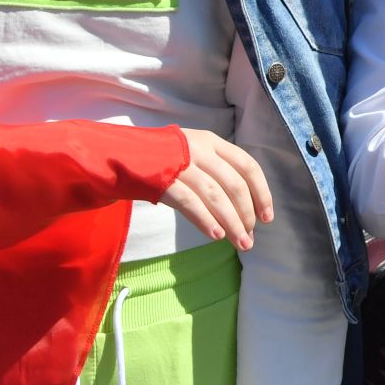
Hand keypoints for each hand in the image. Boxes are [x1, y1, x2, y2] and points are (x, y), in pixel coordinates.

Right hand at [158, 129, 273, 250]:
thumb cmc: (161, 159)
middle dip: (247, 214)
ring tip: (240, 243)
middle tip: (250, 238)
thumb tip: (242, 210)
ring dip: (232, 222)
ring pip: (216, 196)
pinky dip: (205, 219)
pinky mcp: (162, 179)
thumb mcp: (193, 154)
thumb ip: (215, 173)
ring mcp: (182, 163)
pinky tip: (216, 235)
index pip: (248, 166)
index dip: (262, 193)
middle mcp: (200, 150)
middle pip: (235, 184)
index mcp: (212, 142)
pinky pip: (190, 202)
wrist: (117, 154)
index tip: (267, 217)